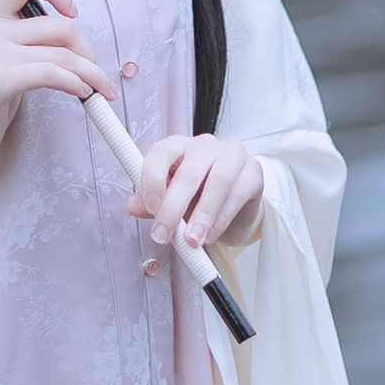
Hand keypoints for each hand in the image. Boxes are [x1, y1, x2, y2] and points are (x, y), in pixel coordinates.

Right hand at [0, 0, 112, 201]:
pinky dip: (76, 84)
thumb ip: (29, 39)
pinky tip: (82, 95)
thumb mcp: (4, 58)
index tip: (72, 11)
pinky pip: (52, 73)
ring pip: (62, 52)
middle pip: (59, 25)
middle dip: (86, 50)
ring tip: (99, 89)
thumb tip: (76, 37)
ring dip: (92, 73)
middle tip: (95, 72)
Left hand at [127, 135, 265, 254]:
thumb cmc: (198, 197)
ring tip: (193, 240)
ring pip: (218, 179)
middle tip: (165, 234)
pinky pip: (238, 192)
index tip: (150, 207)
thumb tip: (131, 206)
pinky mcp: (253, 171)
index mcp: (178, 147)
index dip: (153, 179)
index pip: (162, 152)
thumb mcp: (171, 201)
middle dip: (174, 206)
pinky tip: (212, 233)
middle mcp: (204, 145)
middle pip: (190, 170)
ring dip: (203, 213)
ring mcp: (232, 154)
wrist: (235, 206)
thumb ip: (151, 203)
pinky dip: (223, 217)